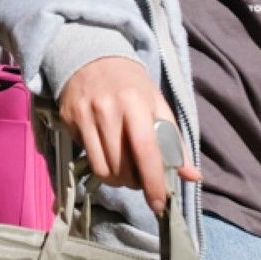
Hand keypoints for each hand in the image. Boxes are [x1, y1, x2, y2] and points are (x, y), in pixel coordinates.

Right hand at [57, 56, 199, 213]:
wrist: (91, 55)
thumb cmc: (131, 83)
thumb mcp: (157, 104)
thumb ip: (174, 141)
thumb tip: (192, 176)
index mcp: (135, 103)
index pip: (145, 151)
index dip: (153, 182)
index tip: (159, 205)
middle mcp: (107, 109)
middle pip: (122, 167)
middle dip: (134, 182)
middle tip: (140, 176)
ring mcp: (84, 114)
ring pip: (101, 169)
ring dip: (117, 178)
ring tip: (124, 168)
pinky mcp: (68, 119)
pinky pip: (86, 156)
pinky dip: (100, 163)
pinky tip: (106, 150)